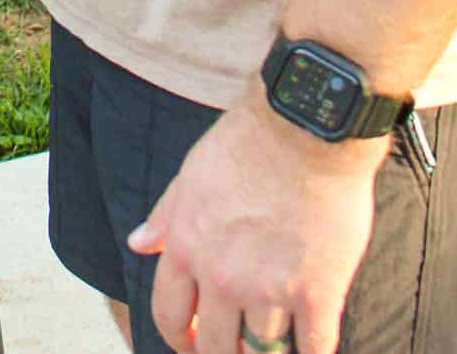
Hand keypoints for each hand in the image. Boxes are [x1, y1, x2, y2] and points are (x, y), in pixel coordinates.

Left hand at [125, 90, 384, 353]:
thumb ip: (166, 216)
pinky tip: (312, 345)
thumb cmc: (248, 142)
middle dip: (222, 352)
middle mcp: (220, 275)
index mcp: (185, 246)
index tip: (194, 341)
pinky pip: (314, 349)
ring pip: (264, 352)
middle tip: (238, 348)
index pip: (168, 315)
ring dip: (270, 349)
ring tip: (278, 335)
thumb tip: (139, 244)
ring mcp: (269, 288)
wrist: (304, 126)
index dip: (180, 338)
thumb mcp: (191, 174)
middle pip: (214, 347)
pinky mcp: (317, 293)